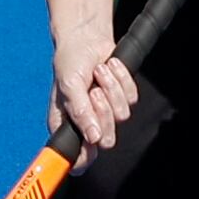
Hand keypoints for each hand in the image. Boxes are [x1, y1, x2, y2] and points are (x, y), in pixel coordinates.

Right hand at [49, 14, 137, 155]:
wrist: (87, 38)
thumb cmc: (70, 61)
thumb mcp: (69, 86)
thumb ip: (79, 112)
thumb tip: (92, 138)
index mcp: (67, 126)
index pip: (77, 160)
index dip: (83, 160)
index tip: (89, 143)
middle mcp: (87, 124)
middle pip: (106, 140)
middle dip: (103, 112)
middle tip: (93, 91)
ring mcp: (107, 112)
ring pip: (121, 116)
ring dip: (111, 89)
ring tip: (98, 73)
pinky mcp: (122, 98)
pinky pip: (131, 98)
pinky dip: (121, 79)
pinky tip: (108, 67)